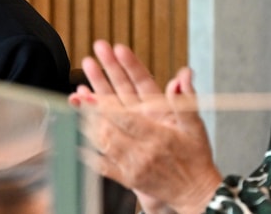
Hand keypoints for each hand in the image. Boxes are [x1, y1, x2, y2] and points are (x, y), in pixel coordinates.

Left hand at [69, 40, 221, 213]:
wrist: (196, 192)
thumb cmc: (196, 156)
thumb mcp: (195, 126)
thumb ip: (185, 100)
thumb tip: (181, 78)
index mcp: (158, 136)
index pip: (127, 119)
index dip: (107, 106)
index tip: (92, 94)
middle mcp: (142, 152)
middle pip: (110, 129)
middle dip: (92, 111)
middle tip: (78, 95)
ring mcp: (132, 166)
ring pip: (103, 145)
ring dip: (87, 126)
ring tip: (74, 108)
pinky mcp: (127, 179)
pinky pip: (103, 166)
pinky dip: (88, 153)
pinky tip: (76, 139)